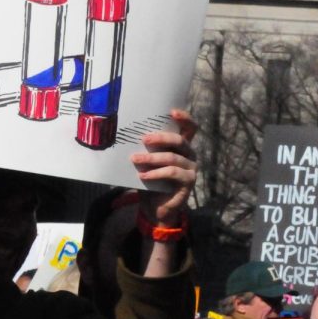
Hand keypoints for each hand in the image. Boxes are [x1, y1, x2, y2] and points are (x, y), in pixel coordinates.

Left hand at [130, 108, 196, 226]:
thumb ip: (146, 148)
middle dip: (161, 138)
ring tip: (135, 159)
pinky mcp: (189, 182)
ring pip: (172, 158)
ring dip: (152, 158)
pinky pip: (172, 173)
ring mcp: (191, 168)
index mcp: (181, 146)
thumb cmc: (150, 179)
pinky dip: (156, 173)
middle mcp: (189, 154)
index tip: (171, 112)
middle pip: (180, 140)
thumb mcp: (148, 161)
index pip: (189, 127)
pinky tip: (143, 176)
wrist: (155, 206)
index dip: (184, 118)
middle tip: (144, 139)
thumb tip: (126, 133)